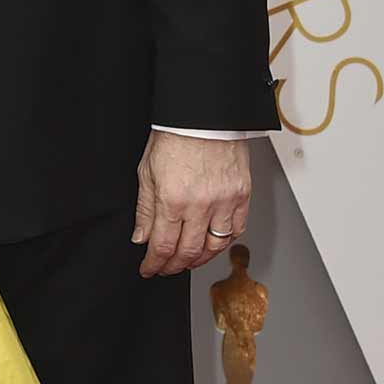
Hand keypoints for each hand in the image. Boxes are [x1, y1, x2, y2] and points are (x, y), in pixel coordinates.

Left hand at [133, 132, 250, 277]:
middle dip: (174, 266)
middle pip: (188, 251)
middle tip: (166, 269)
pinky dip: (224, 242)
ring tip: (188, 260)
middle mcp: (200, 205)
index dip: (154, 264)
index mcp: (173, 199)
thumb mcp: (147, 172)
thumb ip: (145, 210)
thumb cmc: (175, 137)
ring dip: (199, 259)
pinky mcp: (242, 195)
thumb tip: (141, 238)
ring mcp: (225, 201)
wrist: (203, 115)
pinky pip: (236, 229)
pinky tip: (213, 244)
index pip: (162, 246)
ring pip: (214, 246)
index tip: (149, 269)